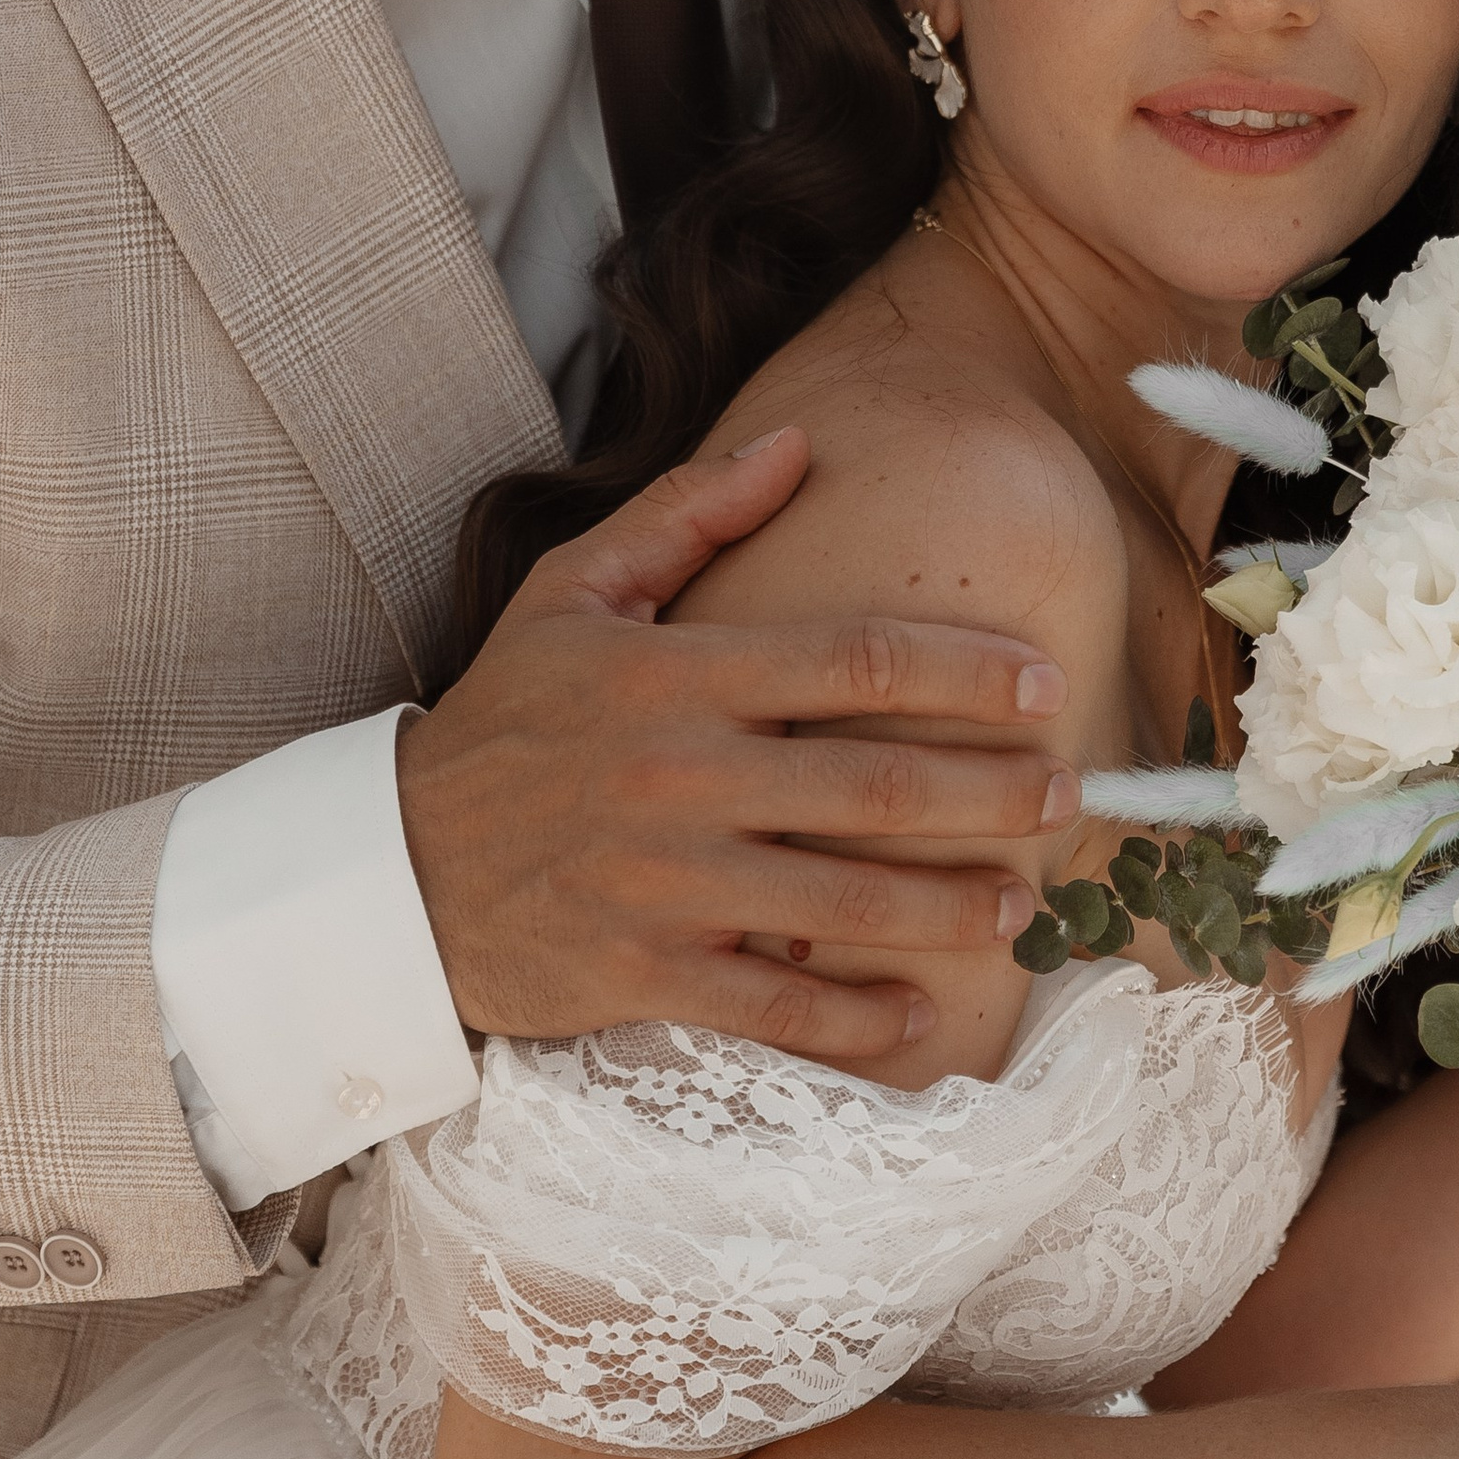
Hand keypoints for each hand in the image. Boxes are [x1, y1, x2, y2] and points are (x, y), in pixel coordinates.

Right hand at [395, 427, 1071, 1059]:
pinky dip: (855, 1015)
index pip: (853, 659)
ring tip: (1019, 904)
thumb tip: (799, 442)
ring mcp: (664, 882)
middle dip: (990, 790)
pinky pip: (774, 1006)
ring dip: (948, 906)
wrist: (391, 870)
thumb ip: (688, 511)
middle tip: (1067, 793)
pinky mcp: (644, 972)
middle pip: (873, 782)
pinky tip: (920, 1009)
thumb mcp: (574, 591)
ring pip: (842, 900)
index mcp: (677, 674)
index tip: (1043, 679)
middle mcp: (680, 775)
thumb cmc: (504, 720)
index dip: (964, 669)